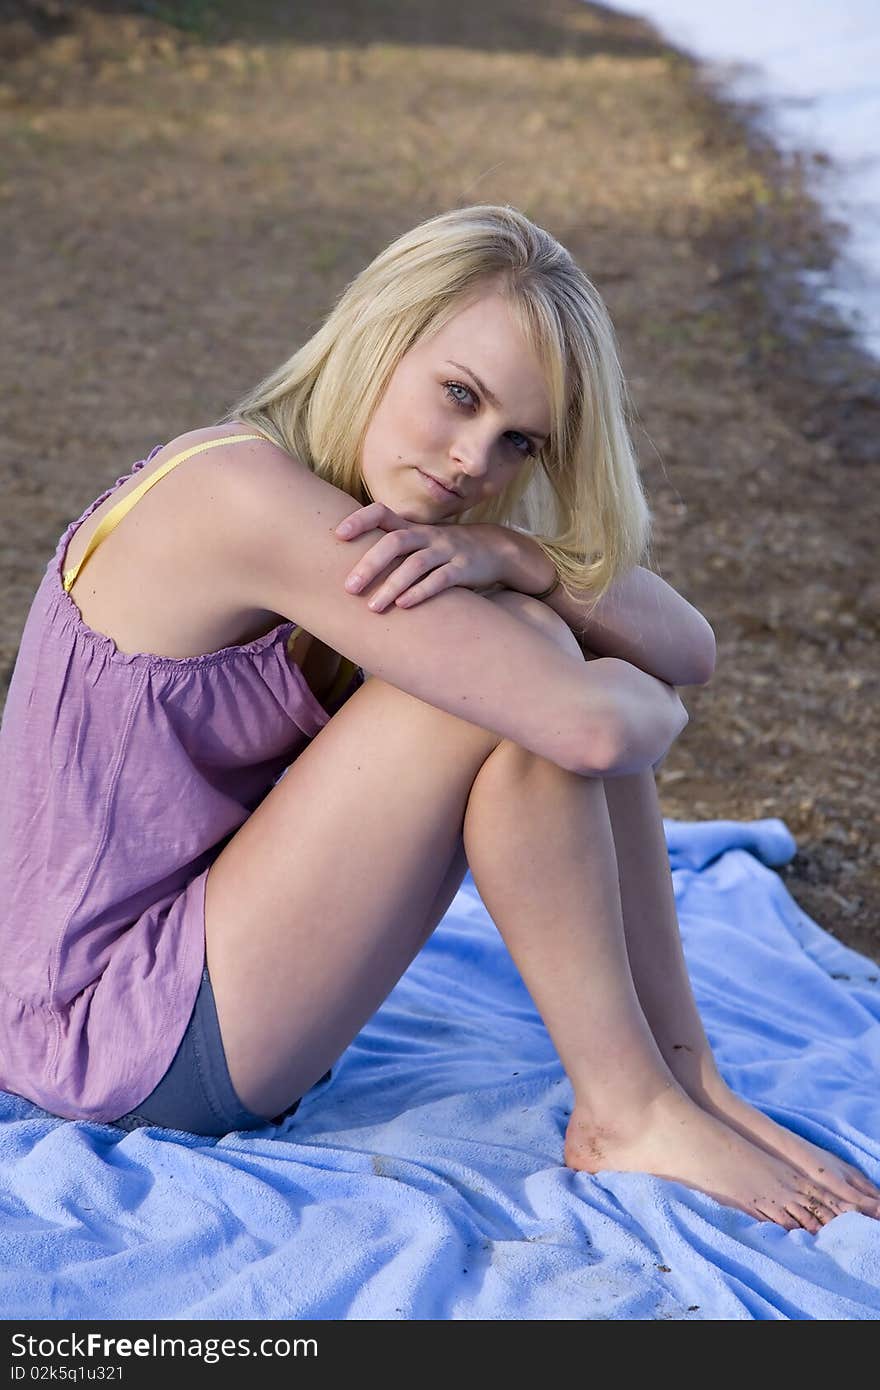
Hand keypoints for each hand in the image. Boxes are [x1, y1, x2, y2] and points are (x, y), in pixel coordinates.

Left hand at [334, 504, 504, 611]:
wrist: (495, 549)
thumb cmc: (444, 549)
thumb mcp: (419, 541)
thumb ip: (390, 546)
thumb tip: (347, 558)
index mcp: (412, 527)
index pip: (382, 513)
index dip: (360, 520)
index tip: (338, 535)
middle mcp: (427, 536)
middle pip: (395, 542)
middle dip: (370, 565)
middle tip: (349, 588)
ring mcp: (446, 551)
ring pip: (416, 565)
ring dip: (392, 586)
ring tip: (373, 607)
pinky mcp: (464, 569)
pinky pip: (441, 579)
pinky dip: (421, 592)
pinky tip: (404, 606)